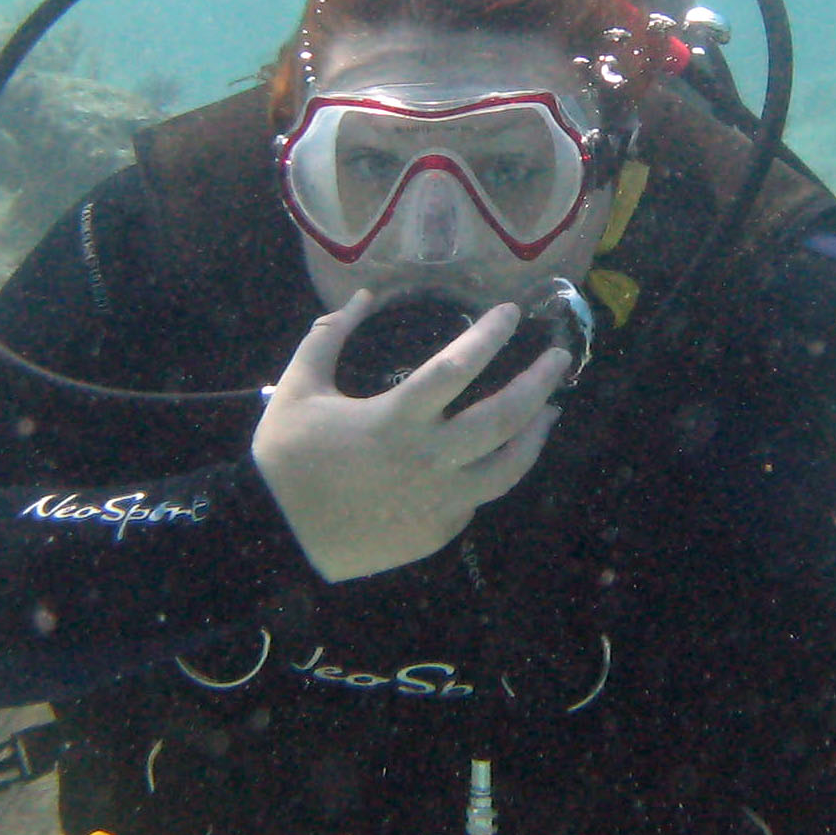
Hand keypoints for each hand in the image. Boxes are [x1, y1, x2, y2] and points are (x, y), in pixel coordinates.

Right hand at [251, 290, 570, 582]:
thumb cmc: (287, 460)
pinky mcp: (439, 530)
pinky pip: (478, 498)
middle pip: (504, 417)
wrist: (276, 538)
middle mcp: (428, 459)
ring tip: (550, 411)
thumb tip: (363, 296)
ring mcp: (440, 500)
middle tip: (560, 356)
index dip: (490, 336)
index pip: (458, 367)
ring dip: (536, 435)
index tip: (512, 313)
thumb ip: (329, 336)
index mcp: (395, 419)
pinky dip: (492, 473)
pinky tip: (495, 457)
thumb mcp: (296, 389)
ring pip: (509, 467)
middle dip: (539, 381)